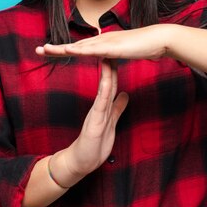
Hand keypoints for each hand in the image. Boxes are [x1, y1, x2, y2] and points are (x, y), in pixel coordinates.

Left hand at [35, 24, 172, 59]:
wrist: (159, 39)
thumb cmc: (146, 46)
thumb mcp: (126, 53)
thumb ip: (116, 55)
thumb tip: (110, 57)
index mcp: (104, 43)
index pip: (81, 47)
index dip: (65, 50)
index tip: (51, 52)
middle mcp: (102, 40)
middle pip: (75, 45)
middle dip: (56, 48)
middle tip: (38, 49)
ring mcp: (107, 42)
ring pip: (80, 46)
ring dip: (62, 48)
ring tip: (46, 49)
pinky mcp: (113, 47)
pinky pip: (93, 49)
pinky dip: (80, 50)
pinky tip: (69, 50)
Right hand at [59, 59, 128, 176]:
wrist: (81, 162)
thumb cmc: (95, 144)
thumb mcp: (111, 122)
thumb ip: (117, 108)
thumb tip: (125, 94)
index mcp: (103, 105)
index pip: (111, 82)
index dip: (115, 67)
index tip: (118, 52)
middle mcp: (99, 105)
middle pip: (106, 81)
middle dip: (109, 63)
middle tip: (111, 45)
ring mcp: (96, 113)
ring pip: (102, 89)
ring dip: (106, 73)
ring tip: (107, 56)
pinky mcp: (95, 122)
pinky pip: (100, 104)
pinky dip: (104, 91)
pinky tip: (107, 82)